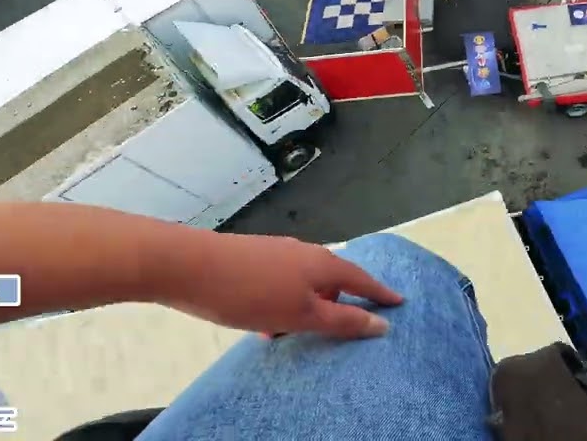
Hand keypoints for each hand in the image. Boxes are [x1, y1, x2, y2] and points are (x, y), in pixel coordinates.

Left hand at [168, 233, 402, 339]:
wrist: (187, 266)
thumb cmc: (251, 294)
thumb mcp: (301, 315)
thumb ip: (342, 321)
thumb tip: (381, 323)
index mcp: (324, 263)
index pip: (363, 279)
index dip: (381, 294)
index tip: (399, 303)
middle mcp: (305, 252)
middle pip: (334, 279)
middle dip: (339, 303)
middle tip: (342, 328)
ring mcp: (278, 252)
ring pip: (304, 283)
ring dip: (306, 307)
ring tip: (293, 334)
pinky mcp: (253, 258)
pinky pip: (281, 283)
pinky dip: (283, 303)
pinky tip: (264, 323)